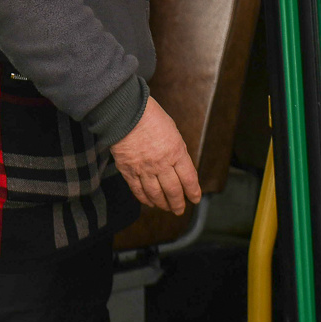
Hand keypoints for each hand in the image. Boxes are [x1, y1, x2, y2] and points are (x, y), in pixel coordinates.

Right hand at [109, 97, 200, 215]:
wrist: (125, 112)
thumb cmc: (150, 116)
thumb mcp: (173, 131)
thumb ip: (177, 151)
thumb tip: (179, 166)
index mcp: (176, 152)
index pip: (189, 179)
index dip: (193, 192)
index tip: (195, 199)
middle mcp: (162, 164)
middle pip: (173, 190)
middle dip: (178, 203)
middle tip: (180, 210)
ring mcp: (144, 169)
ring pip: (156, 194)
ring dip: (163, 204)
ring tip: (166, 208)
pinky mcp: (128, 170)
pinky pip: (138, 190)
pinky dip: (145, 199)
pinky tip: (150, 202)